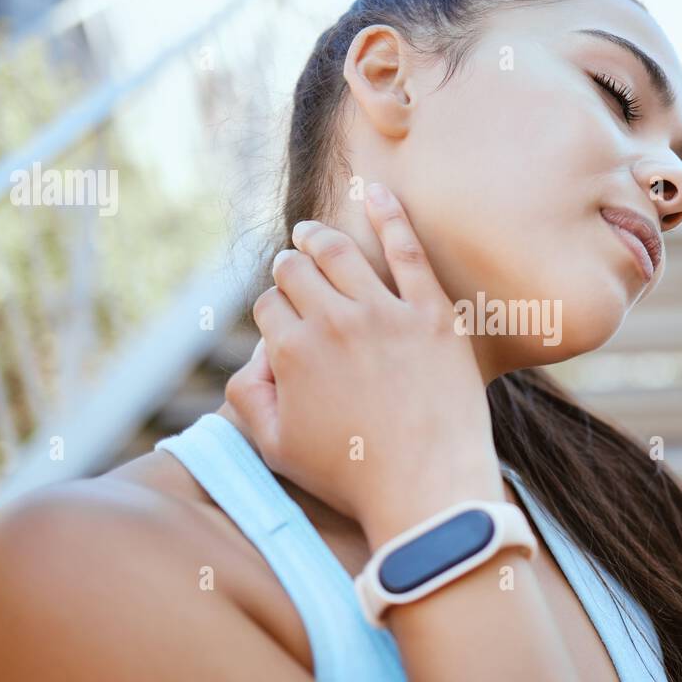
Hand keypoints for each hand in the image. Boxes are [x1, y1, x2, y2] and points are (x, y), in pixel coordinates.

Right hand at [224, 182, 505, 546]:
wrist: (428, 488)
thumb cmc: (351, 476)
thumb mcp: (276, 448)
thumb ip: (248, 398)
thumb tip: (254, 355)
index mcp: (292, 352)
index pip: (268, 306)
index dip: (273, 311)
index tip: (283, 321)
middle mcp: (333, 322)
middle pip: (295, 271)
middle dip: (287, 268)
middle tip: (291, 267)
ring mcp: (385, 313)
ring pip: (339, 252)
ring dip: (317, 237)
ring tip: (310, 233)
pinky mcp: (433, 312)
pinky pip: (407, 249)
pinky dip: (389, 214)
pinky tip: (377, 192)